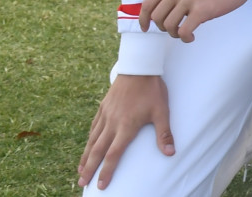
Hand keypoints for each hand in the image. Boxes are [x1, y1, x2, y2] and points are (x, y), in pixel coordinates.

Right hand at [77, 72, 172, 188]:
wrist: (139, 67)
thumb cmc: (152, 90)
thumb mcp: (162, 111)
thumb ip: (164, 133)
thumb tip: (170, 153)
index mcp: (126, 127)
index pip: (113, 155)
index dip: (106, 171)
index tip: (100, 185)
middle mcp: (112, 123)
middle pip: (97, 151)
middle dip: (89, 169)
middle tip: (82, 183)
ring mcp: (105, 115)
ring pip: (91, 140)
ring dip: (85, 157)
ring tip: (80, 170)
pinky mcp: (103, 107)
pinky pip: (93, 127)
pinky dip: (88, 139)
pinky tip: (87, 145)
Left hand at [139, 0, 251, 42]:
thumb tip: (160, 14)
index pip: (148, 4)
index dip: (143, 19)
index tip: (146, 28)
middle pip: (157, 18)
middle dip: (163, 28)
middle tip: (175, 29)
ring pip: (169, 26)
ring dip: (175, 34)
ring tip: (185, 32)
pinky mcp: (202, 10)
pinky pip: (184, 31)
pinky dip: (185, 38)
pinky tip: (192, 37)